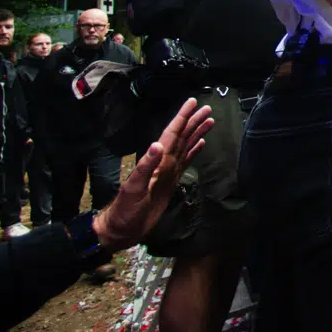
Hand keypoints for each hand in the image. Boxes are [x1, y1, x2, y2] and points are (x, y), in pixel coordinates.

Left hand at [92, 99, 212, 251]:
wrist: (122, 228)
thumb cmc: (126, 209)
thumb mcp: (134, 188)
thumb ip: (146, 167)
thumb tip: (157, 145)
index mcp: (156, 161)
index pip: (171, 134)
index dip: (182, 118)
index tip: (192, 103)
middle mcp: (163, 163)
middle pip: (181, 137)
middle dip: (193, 122)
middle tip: (207, 109)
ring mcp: (167, 172)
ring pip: (185, 146)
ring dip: (196, 134)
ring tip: (209, 122)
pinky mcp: (171, 182)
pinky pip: (185, 162)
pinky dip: (193, 152)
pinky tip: (200, 145)